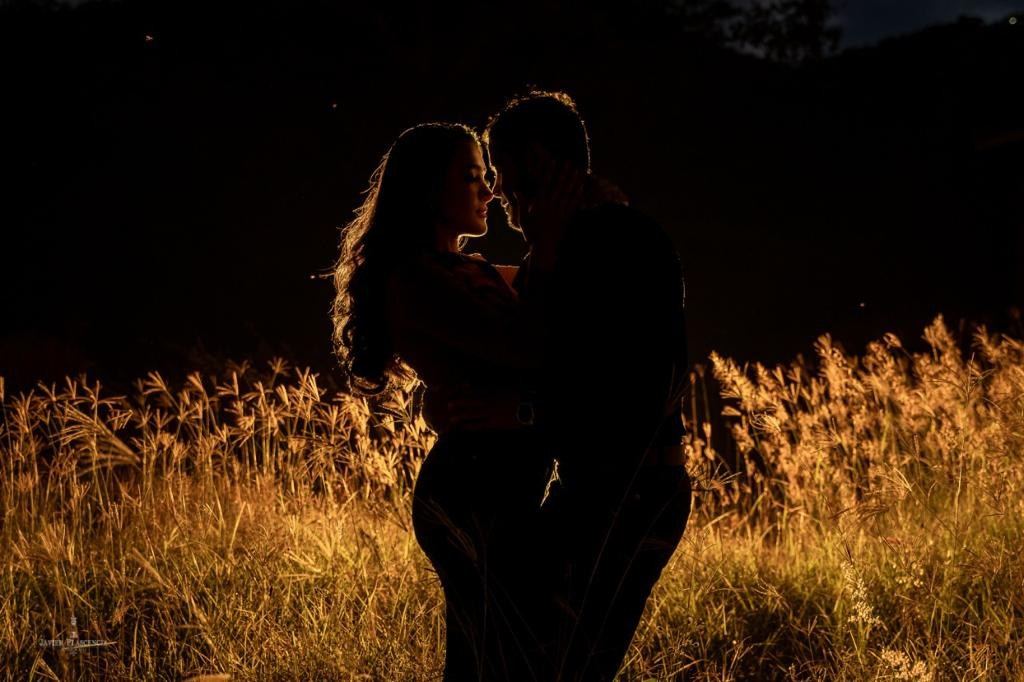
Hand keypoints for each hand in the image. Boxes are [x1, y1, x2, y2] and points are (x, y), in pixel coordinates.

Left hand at [446, 383, 529, 430]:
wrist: (528, 408)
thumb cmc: (519, 396)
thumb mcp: (507, 387)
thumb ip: (495, 386)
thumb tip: (486, 385)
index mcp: (492, 392)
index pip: (474, 391)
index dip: (464, 392)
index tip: (455, 392)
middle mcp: (489, 402)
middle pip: (471, 402)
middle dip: (459, 403)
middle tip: (448, 405)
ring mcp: (491, 413)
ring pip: (473, 414)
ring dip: (462, 415)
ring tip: (452, 417)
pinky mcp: (494, 424)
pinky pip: (480, 425)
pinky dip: (471, 426)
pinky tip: (464, 427)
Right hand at [521, 144, 584, 270]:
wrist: (544, 250)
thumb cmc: (532, 235)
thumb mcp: (523, 220)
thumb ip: (522, 205)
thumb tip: (517, 190)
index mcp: (539, 206)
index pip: (544, 186)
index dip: (549, 173)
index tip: (553, 162)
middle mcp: (550, 208)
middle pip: (558, 187)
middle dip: (563, 174)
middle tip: (569, 162)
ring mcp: (560, 213)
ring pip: (567, 194)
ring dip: (572, 181)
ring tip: (577, 171)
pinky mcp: (567, 219)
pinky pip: (573, 205)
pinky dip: (577, 195)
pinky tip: (581, 187)